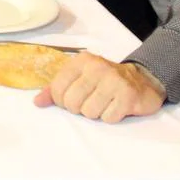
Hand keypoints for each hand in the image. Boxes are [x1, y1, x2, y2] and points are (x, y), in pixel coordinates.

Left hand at [34, 54, 164, 122]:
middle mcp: (97, 67)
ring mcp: (114, 81)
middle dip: (79, 108)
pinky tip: (117, 106)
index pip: (57, 89)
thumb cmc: (105, 81)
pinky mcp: (128, 96)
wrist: (142, 80)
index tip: (72, 99)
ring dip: (96, 113)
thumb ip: (56, 89)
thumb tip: (37, 102)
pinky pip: (108, 118)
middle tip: (91, 102)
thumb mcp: (79, 78)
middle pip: (72, 103)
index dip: (62, 101)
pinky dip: (111, 117)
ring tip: (105, 103)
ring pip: (89, 112)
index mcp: (81, 61)